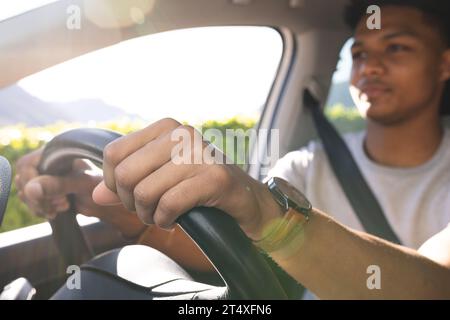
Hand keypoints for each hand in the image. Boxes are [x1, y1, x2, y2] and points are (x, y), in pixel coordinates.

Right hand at [15, 148, 109, 219]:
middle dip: (38, 197)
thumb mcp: (79, 183)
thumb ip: (56, 185)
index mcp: (55, 152)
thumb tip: (29, 189)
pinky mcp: (45, 191)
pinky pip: (31, 201)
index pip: (26, 165)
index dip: (32, 182)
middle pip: (23, 180)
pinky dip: (41, 209)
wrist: (107, 200)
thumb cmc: (99, 185)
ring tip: (63, 205)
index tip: (46, 196)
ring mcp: (44, 177)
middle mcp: (46, 162)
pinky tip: (56, 212)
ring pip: (26, 193)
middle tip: (60, 203)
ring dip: (40, 204)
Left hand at [92, 118, 282, 239]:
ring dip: (149, 214)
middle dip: (130, 202)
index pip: (114, 153)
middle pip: (125, 174)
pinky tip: (176, 219)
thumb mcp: (160, 179)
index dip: (113, 182)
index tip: (131, 195)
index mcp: (167, 128)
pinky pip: (169, 204)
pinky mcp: (215, 178)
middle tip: (148, 209)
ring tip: (163, 215)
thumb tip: (96, 194)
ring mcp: (200, 154)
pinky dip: (166, 220)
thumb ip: (127, 182)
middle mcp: (183, 134)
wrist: (247, 201)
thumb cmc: (200, 187)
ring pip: (144, 191)